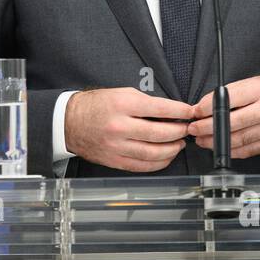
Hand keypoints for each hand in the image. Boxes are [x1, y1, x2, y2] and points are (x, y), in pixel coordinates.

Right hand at [65, 87, 193, 172]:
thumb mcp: (120, 94)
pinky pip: (142, 166)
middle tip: (187, 129)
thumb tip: (170, 112)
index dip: (180, 111)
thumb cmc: (95, 106)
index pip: (160, 109)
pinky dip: (159, 163)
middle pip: (160, 133)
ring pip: (154, 153)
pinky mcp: (114, 161)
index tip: (189, 112)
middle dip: (179, 131)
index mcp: (122, 105)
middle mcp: (120, 127)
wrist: (69, 122)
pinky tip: (166, 156)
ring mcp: (117, 147)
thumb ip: (145, 103)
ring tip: (179, 143)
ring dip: (172, 149)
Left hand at [188, 74, 259, 158]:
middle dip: (207, 128)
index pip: (229, 100)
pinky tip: (217, 146)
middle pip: (231, 123)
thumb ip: (227, 94)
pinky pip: (245, 151)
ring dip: (214, 142)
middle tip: (193, 128)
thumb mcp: (250, 83)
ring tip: (201, 139)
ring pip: (237, 140)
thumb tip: (202, 107)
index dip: (208, 108)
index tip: (195, 112)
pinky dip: (229, 150)